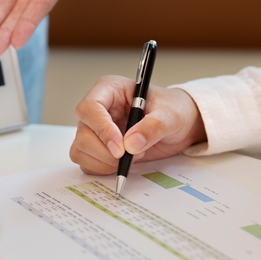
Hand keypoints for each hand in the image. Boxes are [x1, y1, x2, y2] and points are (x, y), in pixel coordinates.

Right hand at [69, 75, 206, 174]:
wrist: (179, 125)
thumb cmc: (173, 110)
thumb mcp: (169, 115)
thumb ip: (152, 127)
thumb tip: (131, 144)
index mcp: (110, 90)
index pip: (90, 108)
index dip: (102, 129)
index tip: (120, 148)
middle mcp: (99, 109)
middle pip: (83, 134)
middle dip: (105, 152)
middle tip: (132, 155)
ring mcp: (95, 129)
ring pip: (81, 150)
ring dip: (105, 162)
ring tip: (133, 156)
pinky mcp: (97, 148)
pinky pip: (87, 163)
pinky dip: (103, 169)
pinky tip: (124, 163)